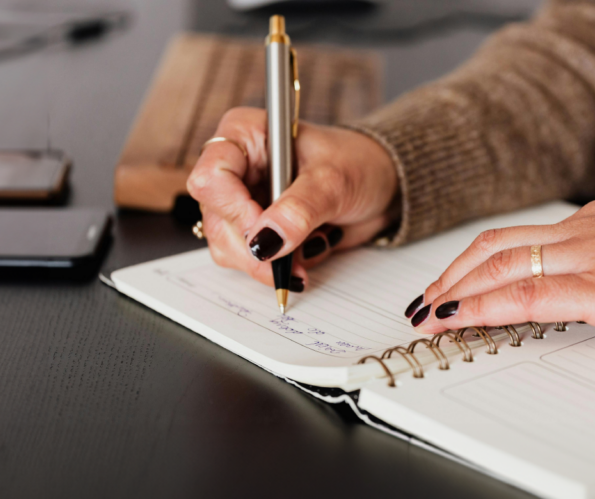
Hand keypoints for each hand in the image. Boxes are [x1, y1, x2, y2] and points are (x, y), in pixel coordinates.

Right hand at [187, 107, 397, 288]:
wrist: (383, 185)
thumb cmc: (359, 163)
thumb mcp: (333, 181)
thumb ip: (299, 210)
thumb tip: (266, 242)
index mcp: (246, 135)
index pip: (212, 176)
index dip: (234, 210)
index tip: (267, 234)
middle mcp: (237, 168)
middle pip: (217, 219)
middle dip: (254, 249)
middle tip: (288, 262)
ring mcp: (244, 201)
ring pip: (227, 246)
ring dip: (267, 263)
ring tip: (308, 252)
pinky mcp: (257, 230)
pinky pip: (249, 261)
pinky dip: (278, 267)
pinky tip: (307, 253)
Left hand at [409, 201, 594, 346]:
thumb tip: (573, 293)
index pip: (515, 238)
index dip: (470, 263)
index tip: (447, 285)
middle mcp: (588, 229)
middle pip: (495, 246)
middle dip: (449, 276)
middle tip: (422, 302)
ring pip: (501, 267)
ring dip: (455, 292)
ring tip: (428, 315)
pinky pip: (527, 294)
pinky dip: (483, 306)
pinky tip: (458, 318)